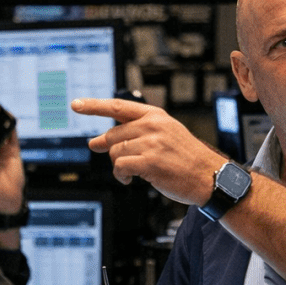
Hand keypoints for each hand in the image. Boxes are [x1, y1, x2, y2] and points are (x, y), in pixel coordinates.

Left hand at [72, 97, 225, 206]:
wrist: (210, 177)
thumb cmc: (184, 158)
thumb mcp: (163, 135)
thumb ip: (132, 134)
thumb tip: (94, 142)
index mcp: (155, 115)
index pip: (117, 107)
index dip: (93, 106)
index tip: (75, 104)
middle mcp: (152, 125)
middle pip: (112, 136)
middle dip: (110, 151)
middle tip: (119, 161)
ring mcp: (151, 143)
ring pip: (115, 153)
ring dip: (118, 166)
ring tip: (131, 173)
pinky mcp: (150, 162)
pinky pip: (120, 167)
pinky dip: (121, 176)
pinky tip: (130, 180)